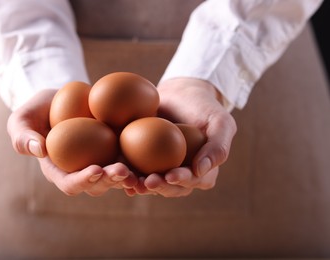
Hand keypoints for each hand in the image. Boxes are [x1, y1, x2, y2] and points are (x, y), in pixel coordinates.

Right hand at [7, 89, 136, 195]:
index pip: (69, 183)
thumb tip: (39, 150)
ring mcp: (99, 162)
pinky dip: (138, 165)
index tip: (95, 169)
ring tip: (138, 170)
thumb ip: (23, 136)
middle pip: (97, 185)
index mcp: (58, 171)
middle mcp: (80, 172)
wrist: (62, 99)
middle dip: (110, 181)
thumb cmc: (38, 111)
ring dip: (127, 177)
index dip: (82, 180)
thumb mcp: (22, 119)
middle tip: (122, 171)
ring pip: (115, 177)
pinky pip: (127, 161)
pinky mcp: (114, 152)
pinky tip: (149, 161)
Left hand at [126, 77, 236, 196]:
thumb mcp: (221, 122)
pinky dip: (127, 171)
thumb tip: (200, 171)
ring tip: (130, 181)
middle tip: (147, 182)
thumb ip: (218, 147)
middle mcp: (181, 174)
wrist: (181, 93)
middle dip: (159, 187)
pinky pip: (135, 168)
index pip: (193, 181)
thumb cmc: (204, 106)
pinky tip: (118, 171)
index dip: (182, 181)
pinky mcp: (143, 160)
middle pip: (170, 187)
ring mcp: (162, 169)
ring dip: (140, 184)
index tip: (170, 176)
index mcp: (202, 171)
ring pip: (151, 182)